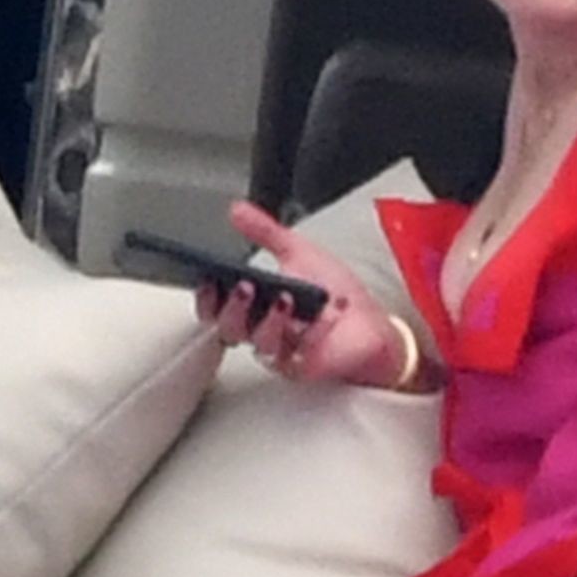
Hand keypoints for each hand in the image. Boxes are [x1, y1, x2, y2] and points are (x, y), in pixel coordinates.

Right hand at [196, 198, 411, 388]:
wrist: (369, 323)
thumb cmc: (333, 293)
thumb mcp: (298, 252)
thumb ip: (265, 232)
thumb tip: (237, 210)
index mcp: (254, 308)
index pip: (216, 309)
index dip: (207, 298)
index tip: (209, 279)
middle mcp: (263, 332)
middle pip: (230, 330)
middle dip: (233, 309)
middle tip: (245, 287)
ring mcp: (284, 352)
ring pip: (262, 345)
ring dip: (271, 321)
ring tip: (284, 298)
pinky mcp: (308, 367)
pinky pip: (302, 354)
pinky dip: (314, 332)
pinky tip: (326, 314)